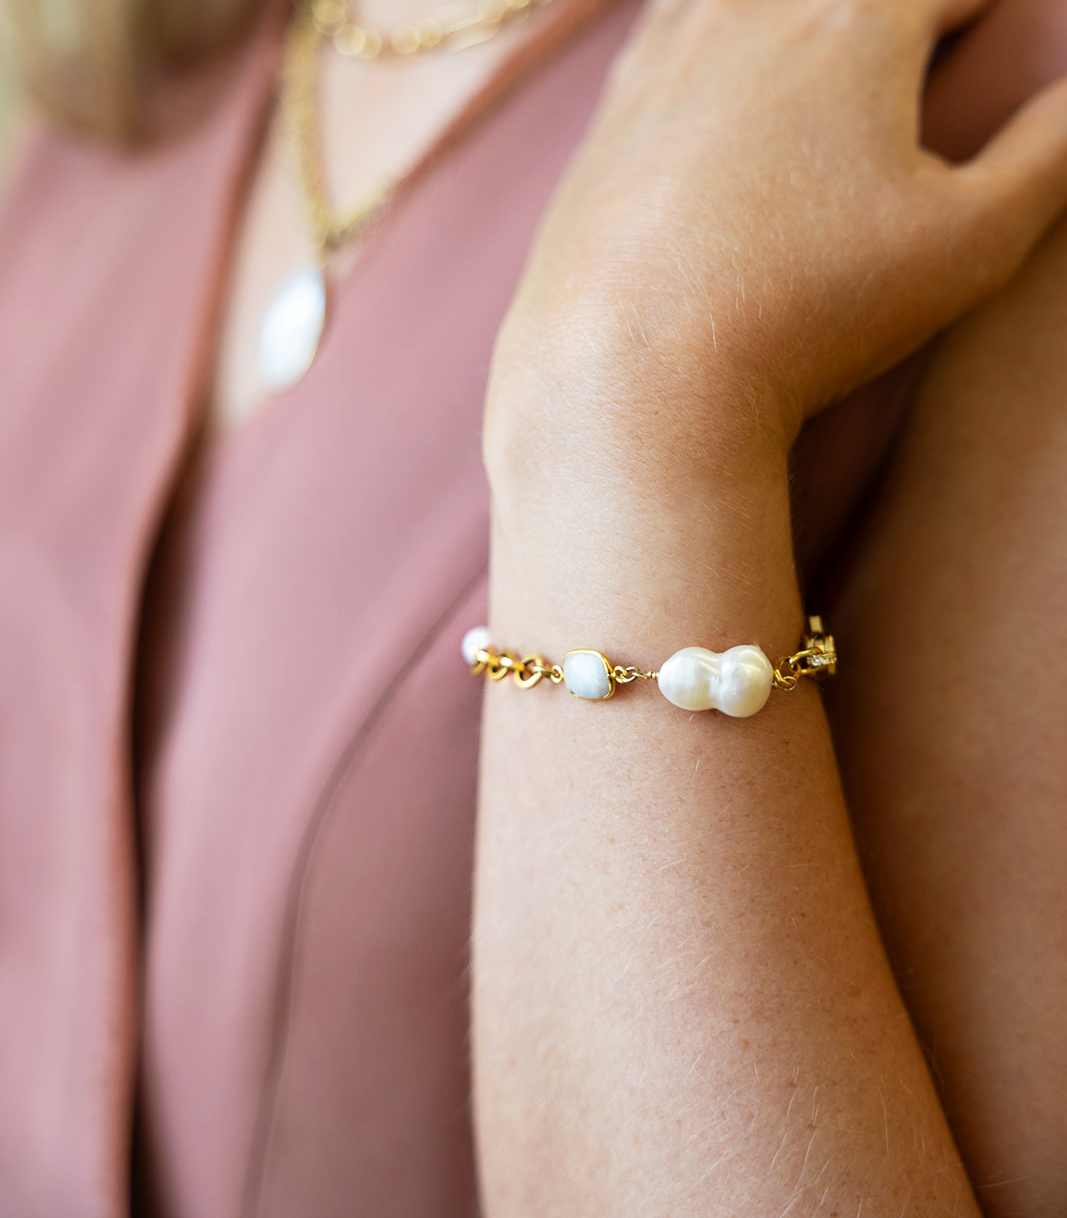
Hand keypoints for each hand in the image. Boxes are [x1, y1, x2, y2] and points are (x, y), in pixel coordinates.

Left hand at [488, 0, 1066, 464]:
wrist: (631, 374)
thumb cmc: (807, 313)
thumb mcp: (966, 244)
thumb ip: (1044, 158)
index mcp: (853, 22)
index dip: (987, 2)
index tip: (1001, 21)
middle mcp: (746, 17)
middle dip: (887, 10)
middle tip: (912, 29)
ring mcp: (660, 64)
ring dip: (784, 13)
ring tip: (809, 33)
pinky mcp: (604, 125)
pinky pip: (661, 40)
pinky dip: (700, 34)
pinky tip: (703, 47)